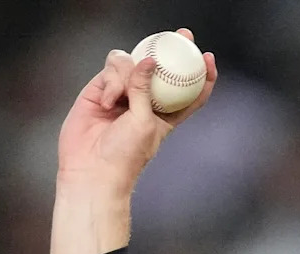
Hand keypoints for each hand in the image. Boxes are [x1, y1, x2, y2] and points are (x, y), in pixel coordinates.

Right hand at [48, 28, 216, 253]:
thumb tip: (147, 60)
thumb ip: (145, 90)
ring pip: (132, 64)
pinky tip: (106, 101)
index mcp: (165, 115)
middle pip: (161, 69)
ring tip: (119, 98)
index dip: (200, 74)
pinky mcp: (100, 91)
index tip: (208, 58)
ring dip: (128, 74)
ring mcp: (122, 94)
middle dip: (173, 50)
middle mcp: (144, 101)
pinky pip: (110, 70)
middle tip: (182, 36)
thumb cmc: (124, 156)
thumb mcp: (144, 122)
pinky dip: (111, 81)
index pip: (189, 91)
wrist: (91, 170)